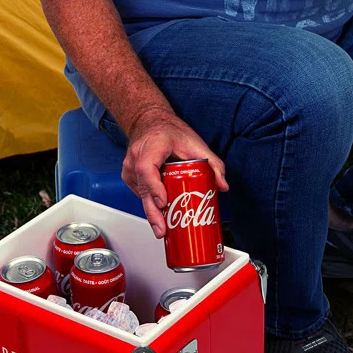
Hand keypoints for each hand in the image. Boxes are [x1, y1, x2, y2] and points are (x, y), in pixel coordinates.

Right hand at [122, 107, 228, 237]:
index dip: (154, 187)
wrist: (150, 122)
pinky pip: (141, 194)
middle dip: (153, 213)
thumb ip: (212, 163)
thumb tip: (222, 185)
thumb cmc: (168, 131)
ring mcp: (130, 168)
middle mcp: (136, 157)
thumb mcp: (195, 143)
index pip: (147, 168)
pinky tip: (161, 217)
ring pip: (141, 195)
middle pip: (142, 189)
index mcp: (152, 146)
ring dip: (153, 213)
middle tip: (162, 230)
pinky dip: (151, 205)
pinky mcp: (130, 177)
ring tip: (164, 230)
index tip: (163, 202)